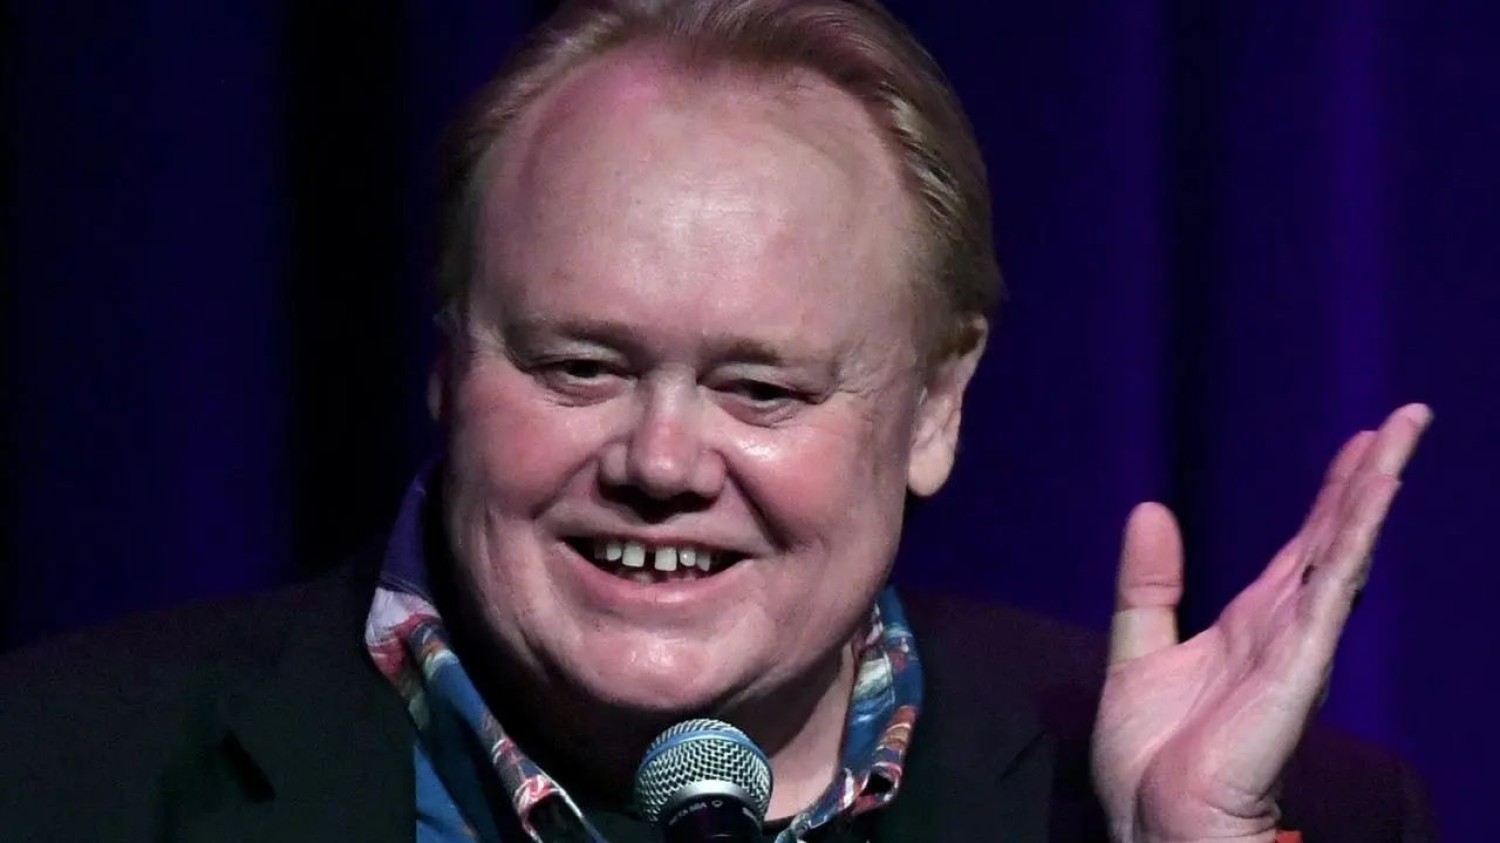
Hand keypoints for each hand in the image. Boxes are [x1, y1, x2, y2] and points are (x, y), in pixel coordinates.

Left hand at [1091, 404, 1432, 842]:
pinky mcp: (1297, 668)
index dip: (1333, 494)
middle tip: (1406, 418)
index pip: (1304, 545)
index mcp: (1251, 623)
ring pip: (1344, 554)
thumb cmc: (1152, 756)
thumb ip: (1149, 584)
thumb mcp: (1137, 648)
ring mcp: (1296, 646)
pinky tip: (1375, 497)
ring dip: (1372, 494)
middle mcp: (1284, 628)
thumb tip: (1150, 508)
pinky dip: (1353, 542)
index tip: (1362, 442)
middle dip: (1370, 477)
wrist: (1153, 820)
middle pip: (1336, 537)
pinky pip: (1331, 592)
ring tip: (1402, 437)